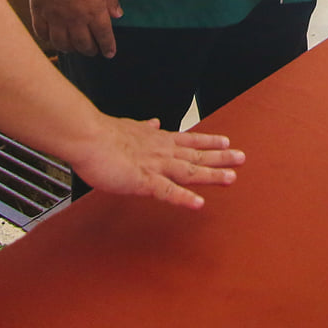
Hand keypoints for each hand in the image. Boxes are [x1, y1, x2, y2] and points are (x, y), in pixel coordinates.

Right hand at [30, 0, 121, 58]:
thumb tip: (117, 15)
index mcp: (95, 11)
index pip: (104, 36)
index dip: (108, 47)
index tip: (109, 54)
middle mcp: (75, 19)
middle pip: (83, 44)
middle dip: (90, 51)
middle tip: (92, 51)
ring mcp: (55, 16)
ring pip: (62, 43)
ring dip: (70, 49)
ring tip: (73, 48)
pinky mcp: (39, 11)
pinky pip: (42, 33)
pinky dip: (48, 39)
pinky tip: (53, 39)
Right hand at [65, 118, 245, 209]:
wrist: (86, 136)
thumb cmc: (101, 135)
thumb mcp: (128, 127)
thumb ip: (143, 128)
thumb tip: (153, 123)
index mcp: (156, 140)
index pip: (188, 140)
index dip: (207, 141)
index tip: (225, 140)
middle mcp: (160, 151)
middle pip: (196, 154)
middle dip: (220, 156)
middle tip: (241, 157)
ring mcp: (154, 166)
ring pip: (189, 171)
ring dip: (211, 175)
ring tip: (231, 178)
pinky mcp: (142, 181)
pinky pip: (167, 192)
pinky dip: (183, 198)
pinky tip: (197, 204)